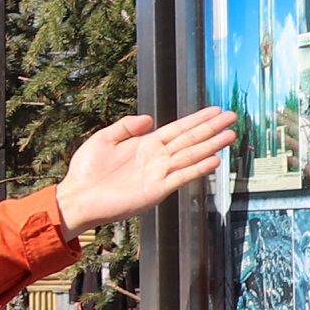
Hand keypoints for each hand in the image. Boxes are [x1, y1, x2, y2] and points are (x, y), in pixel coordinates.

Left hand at [53, 107, 239, 233]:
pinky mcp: (156, 190)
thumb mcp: (104, 138)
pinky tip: (213, 160)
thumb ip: (126, 126)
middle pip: (190, 139)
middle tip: (232, 118)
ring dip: (211, 146)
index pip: (178, 129)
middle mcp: (156, 158)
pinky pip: (181, 177)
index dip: (197, 119)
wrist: (77, 198)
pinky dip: (197, 169)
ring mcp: (158, 174)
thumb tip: (148, 118)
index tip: (215, 110)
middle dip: (211, 128)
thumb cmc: (86, 172)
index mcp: (145, 145)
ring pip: (190, 156)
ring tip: (229, 135)